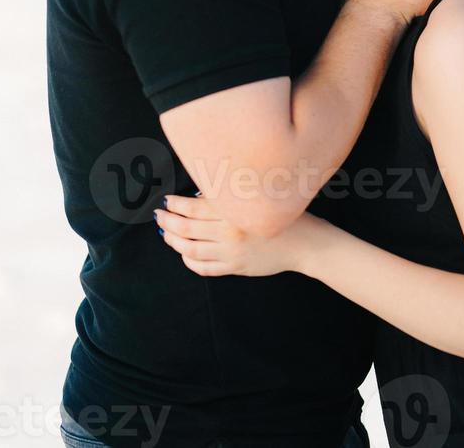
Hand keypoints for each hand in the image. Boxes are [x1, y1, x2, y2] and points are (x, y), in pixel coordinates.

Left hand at [154, 194, 317, 276]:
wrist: (304, 242)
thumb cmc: (283, 215)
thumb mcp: (256, 198)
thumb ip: (230, 198)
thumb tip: (200, 195)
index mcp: (233, 211)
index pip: (193, 207)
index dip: (175, 205)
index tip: (166, 201)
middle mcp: (228, 232)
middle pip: (187, 228)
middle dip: (168, 222)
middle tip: (159, 216)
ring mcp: (231, 253)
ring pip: (191, 249)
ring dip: (174, 241)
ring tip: (166, 234)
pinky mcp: (235, 267)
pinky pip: (205, 268)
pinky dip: (190, 262)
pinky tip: (185, 254)